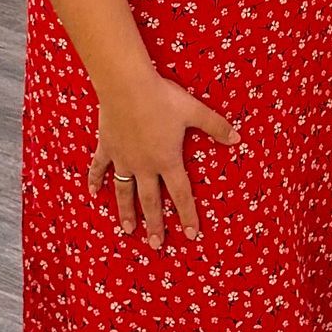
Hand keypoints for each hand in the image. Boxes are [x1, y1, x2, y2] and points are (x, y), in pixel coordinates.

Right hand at [87, 75, 237, 247]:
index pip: (182, 194)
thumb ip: (216, 126)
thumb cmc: (163, 98)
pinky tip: (93, 193)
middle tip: (156, 245)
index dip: (188, 215)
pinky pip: (100, 167)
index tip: (191, 235)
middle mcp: (145, 166)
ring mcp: (123, 158)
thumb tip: (238, 139)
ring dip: (126, 211)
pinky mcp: (107, 147)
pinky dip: (95, 180)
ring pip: (125, 191)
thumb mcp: (194, 111)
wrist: (127, 86)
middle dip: (155, 223)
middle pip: (151, 201)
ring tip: (128, 230)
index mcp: (168, 160)